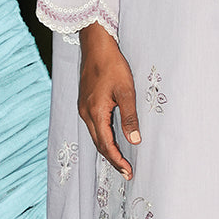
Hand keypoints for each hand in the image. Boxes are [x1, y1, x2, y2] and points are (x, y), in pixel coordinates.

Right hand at [78, 22, 140, 178]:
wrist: (96, 46)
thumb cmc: (112, 65)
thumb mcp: (126, 91)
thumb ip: (129, 117)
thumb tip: (135, 141)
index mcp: (95, 112)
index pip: (107, 144)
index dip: (118, 160)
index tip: (129, 172)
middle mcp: (86, 113)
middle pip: (99, 144)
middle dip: (113, 159)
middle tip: (127, 172)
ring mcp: (83, 108)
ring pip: (96, 136)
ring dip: (108, 149)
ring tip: (121, 161)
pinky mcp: (85, 103)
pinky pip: (94, 127)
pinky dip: (103, 138)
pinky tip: (112, 140)